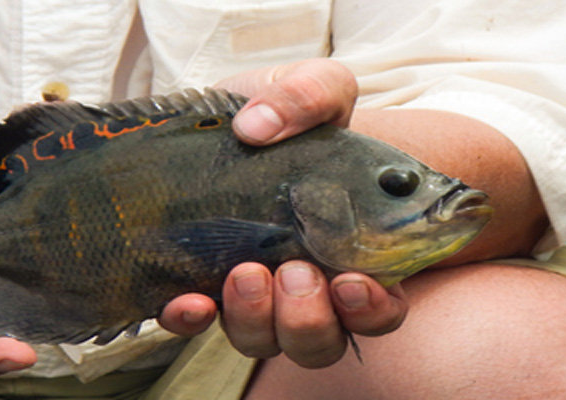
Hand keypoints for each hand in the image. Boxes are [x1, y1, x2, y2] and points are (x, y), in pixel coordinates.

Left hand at [158, 59, 408, 367]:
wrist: (230, 119)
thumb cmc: (290, 114)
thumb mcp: (314, 86)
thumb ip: (309, 93)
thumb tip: (257, 125)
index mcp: (352, 254)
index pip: (377, 310)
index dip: (371, 310)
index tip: (352, 281)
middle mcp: (305, 289)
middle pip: (319, 341)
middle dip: (308, 318)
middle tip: (295, 272)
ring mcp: (251, 294)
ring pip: (263, 341)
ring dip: (256, 320)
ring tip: (246, 273)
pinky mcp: (197, 284)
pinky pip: (194, 324)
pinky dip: (190, 319)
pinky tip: (188, 300)